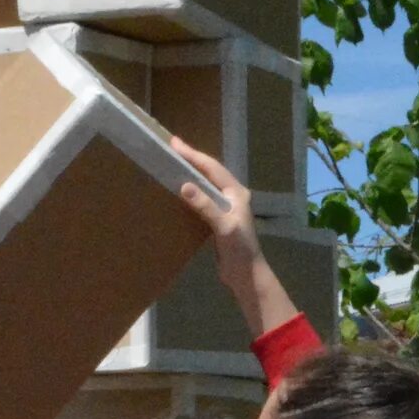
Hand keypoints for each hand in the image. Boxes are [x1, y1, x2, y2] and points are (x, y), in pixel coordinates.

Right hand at [168, 135, 301, 338]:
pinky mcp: (219, 219)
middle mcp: (232, 195)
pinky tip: (180, 189)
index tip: (175, 144)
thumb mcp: (223, 226)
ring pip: (206, 184)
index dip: (194, 155)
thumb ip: (205, 206)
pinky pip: (203, 198)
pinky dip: (191, 190)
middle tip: (171, 147)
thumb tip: (185, 186)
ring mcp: (226, 207)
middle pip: (209, 172)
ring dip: (191, 173)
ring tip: (174, 162)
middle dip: (192, 159)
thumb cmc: (239, 250)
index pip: (212, 168)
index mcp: (236, 192)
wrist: (246, 274)